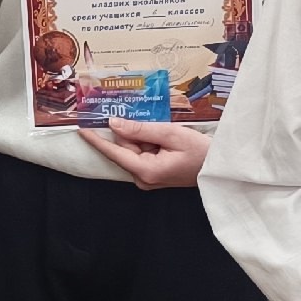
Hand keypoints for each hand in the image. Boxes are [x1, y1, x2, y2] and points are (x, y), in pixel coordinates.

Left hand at [78, 117, 211, 188]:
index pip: (114, 152)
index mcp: (145, 171)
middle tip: (149, 122)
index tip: (81, 128)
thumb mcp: (171, 134)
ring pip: (133, 150)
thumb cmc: (201, 152)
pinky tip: (163, 137)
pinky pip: (142, 154)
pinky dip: (147, 142)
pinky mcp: (152, 175)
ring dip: (143, 137)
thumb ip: (141, 129)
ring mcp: (147, 179)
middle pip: (125, 148)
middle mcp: (142, 179)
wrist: (219, 168)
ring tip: (165, 133)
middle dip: (133, 132)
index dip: (96, 139)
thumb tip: (114, 124)